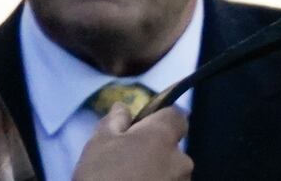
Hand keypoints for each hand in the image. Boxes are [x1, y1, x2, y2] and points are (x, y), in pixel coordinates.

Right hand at [74, 105, 190, 180]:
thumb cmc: (101, 177)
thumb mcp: (98, 145)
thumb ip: (113, 121)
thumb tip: (122, 106)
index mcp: (164, 136)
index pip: (176, 115)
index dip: (158, 120)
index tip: (138, 132)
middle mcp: (182, 158)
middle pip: (172, 147)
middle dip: (154, 152)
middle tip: (126, 165)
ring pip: (171, 171)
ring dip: (156, 173)